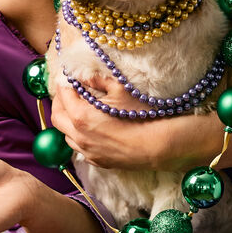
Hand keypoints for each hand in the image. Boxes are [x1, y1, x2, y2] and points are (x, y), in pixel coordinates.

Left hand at [50, 71, 216, 170]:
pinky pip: (80, 147)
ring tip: (80, 101)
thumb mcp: (127, 91)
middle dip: (60, 99)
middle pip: (58, 117)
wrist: (174, 148)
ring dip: (68, 117)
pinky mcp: (103, 163)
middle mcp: (82, 140)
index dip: (65, 81)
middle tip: (71, 83)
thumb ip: (101, 80)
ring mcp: (92, 155)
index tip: (71, 69)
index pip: (63, 96)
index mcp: (84, 119)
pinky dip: (78, 133)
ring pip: (67, 134)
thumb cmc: (153, 116)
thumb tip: (85, 73)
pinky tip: (92, 123)